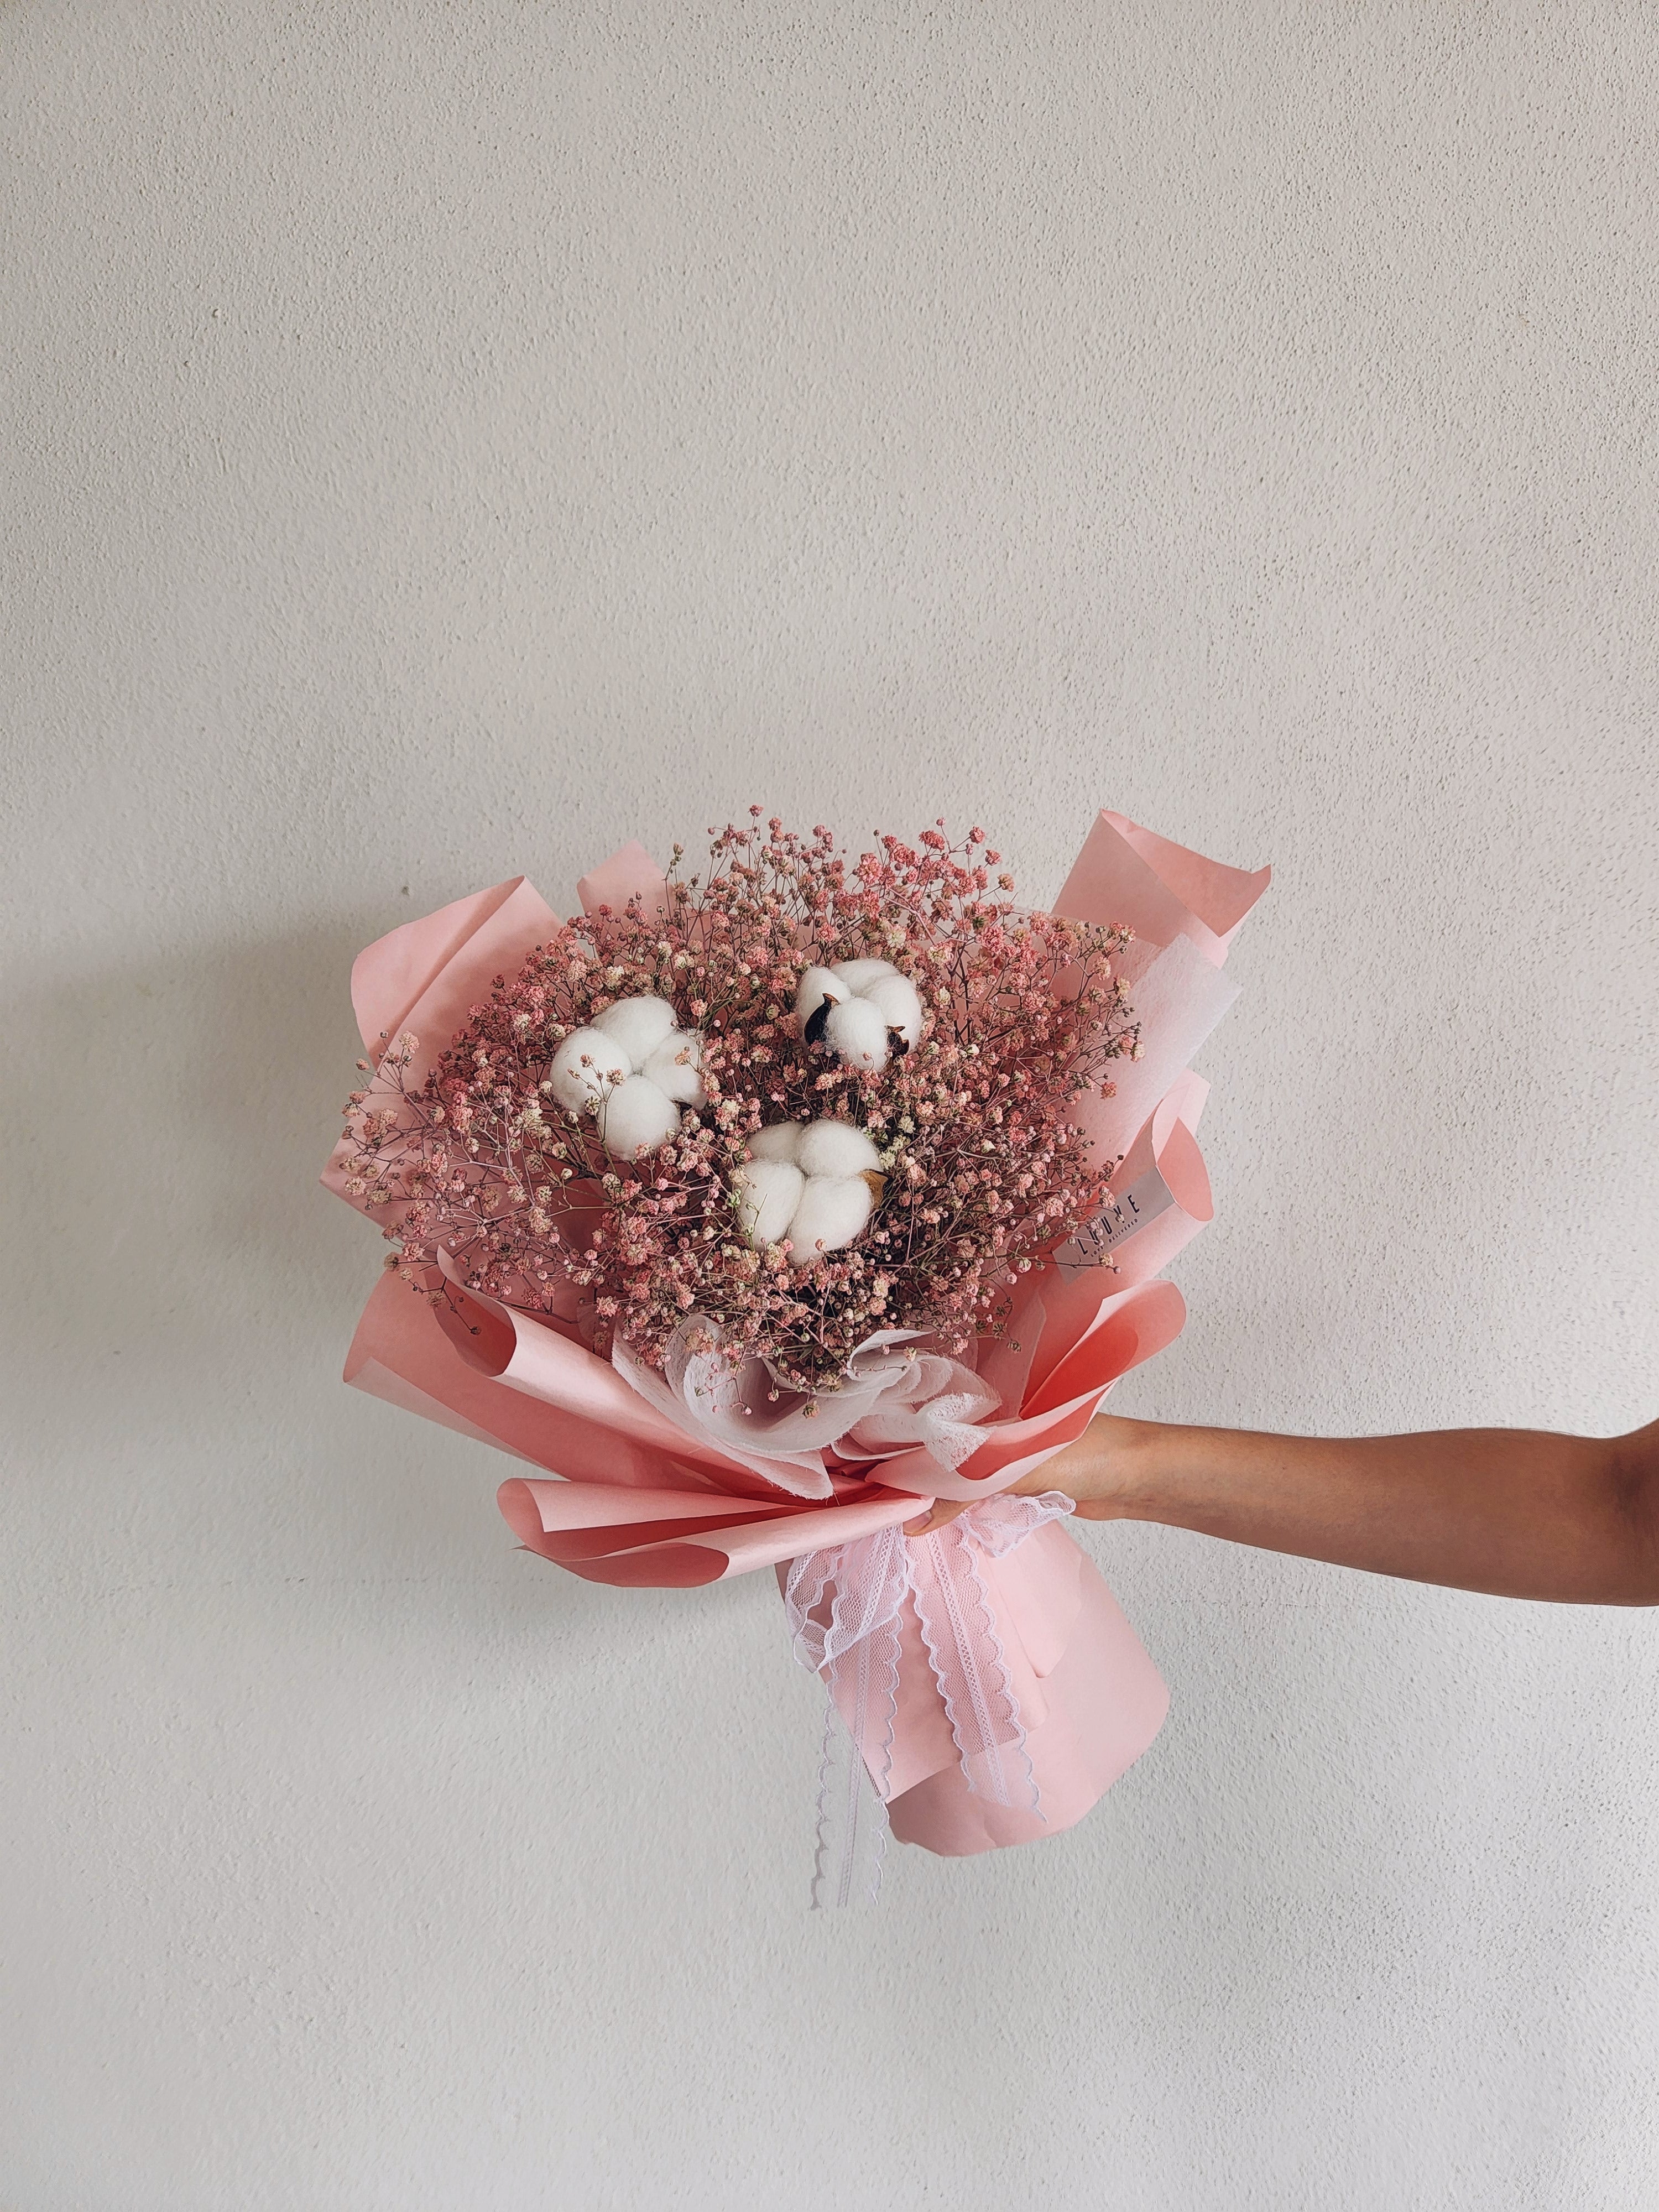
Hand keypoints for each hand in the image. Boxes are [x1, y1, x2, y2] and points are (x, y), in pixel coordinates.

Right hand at [901, 1415, 1140, 1534]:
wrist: (1142, 1479)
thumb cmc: (1089, 1453)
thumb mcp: (1016, 1467)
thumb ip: (964, 1492)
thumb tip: (914, 1522)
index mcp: (994, 1403)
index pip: (935, 1421)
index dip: (903, 1443)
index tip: (870, 1470)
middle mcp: (998, 1423)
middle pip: (945, 1450)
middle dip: (916, 1473)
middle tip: (879, 1498)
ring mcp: (1012, 1452)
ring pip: (963, 1473)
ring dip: (941, 1493)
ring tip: (901, 1511)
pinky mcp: (1026, 1479)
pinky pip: (985, 1492)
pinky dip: (967, 1505)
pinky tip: (943, 1517)